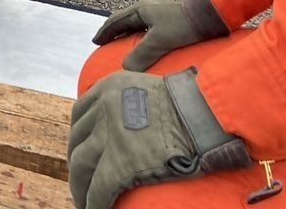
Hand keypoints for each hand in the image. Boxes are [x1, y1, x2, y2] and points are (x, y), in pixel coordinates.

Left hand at [67, 68, 251, 208]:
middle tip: (83, 179)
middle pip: (77, 141)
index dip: (79, 137)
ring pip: (81, 165)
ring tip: (85, 199)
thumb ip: (130, 99)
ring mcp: (110, 135)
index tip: (82, 150)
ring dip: (80, 186)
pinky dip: (94, 202)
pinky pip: (99, 188)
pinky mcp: (121, 163)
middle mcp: (104, 107)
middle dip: (78, 163)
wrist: (208, 115)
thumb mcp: (149, 88)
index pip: (80, 114)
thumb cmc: (191, 105)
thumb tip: (127, 118)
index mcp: (109, 87)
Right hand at [92, 0, 228, 70]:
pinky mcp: (174, 16)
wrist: (212, 9)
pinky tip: (152, 44)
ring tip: (128, 45)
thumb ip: (142, 55)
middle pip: (127, 20)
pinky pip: (153, 27)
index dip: (105, 32)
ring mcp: (161, 10)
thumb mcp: (160, 40)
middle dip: (116, 31)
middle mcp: (149, 7)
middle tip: (108, 43)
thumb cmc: (184, 22)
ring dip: (131, 33)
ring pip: (140, 23)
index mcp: (141, 9)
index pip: (116, 21)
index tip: (96, 41)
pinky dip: (146, 35)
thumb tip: (125, 68)